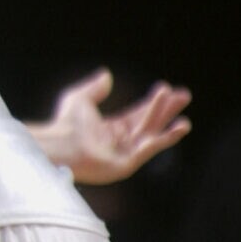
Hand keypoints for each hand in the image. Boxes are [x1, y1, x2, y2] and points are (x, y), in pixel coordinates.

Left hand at [33, 69, 190, 185]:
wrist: (55, 142)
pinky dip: (158, 142)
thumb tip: (106, 74)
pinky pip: (144, 152)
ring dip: (166, 127)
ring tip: (185, 121)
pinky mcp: (123, 167)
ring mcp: (122, 156)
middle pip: (148, 124)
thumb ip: (94, 88)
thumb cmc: (63, 124)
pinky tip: (173, 131)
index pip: (138, 114)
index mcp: (111, 129)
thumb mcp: (79, 99)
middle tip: (183, 94)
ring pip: (149, 137)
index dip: (154, 103)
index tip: (169, 88)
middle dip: (166, 110)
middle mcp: (120, 143)